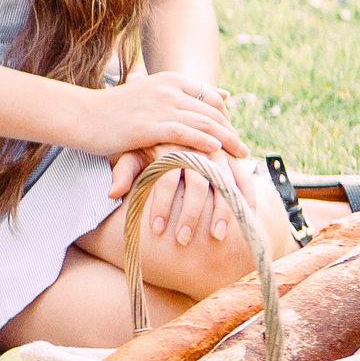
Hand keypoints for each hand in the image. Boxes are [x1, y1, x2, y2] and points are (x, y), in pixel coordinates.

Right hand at [79, 70, 247, 165]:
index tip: (234, 138)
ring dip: (226, 140)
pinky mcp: (148, 126)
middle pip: (212, 111)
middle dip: (232, 132)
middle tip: (245, 152)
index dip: (227, 119)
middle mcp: (167, 89)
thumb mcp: (151, 95)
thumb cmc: (113, 110)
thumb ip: (184, 95)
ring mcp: (158, 106)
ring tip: (241, 156)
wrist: (80, 115)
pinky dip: (203, 142)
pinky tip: (216, 152)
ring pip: (204, 122)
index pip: (212, 98)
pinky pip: (184, 133)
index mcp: (169, 80)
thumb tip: (224, 95)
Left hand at [109, 148, 263, 247]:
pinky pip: (244, 176)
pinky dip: (247, 196)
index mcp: (169, 144)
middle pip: (197, 182)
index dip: (161, 204)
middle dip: (190, 213)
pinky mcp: (233, 156)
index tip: (155, 229)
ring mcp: (218, 150)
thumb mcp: (132, 152)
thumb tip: (112, 193)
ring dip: (222, 210)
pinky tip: (247, 218)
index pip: (166, 177)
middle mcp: (196, 146)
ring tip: (215, 237)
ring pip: (224, 182)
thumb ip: (124, 171)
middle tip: (182, 240)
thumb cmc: (148, 144)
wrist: (173, 120)